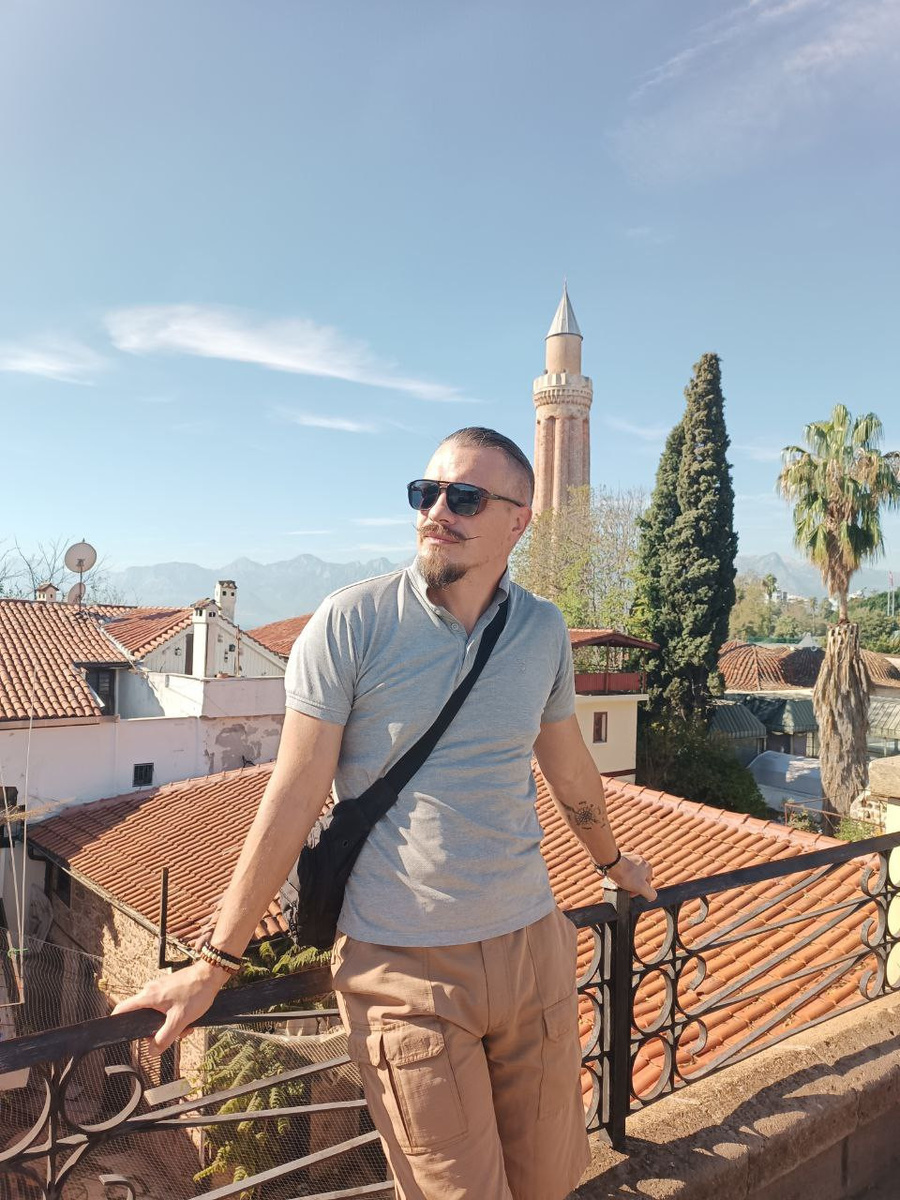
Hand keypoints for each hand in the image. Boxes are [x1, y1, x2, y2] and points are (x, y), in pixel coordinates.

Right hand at [111, 960, 227, 1054]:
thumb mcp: (179, 1020)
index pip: (122, 1009)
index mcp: (148, 996)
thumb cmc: (196, 992)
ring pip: (158, 1014)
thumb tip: (152, 1051)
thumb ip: (164, 1038)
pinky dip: (175, 1016)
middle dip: (157, 1030)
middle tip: (173, 1035)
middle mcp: (151, 991)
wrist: (212, 974)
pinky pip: (166, 1007)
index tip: (120, 1034)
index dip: (118, 1023)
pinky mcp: (170, 989)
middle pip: (143, 1017)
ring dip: (170, 1024)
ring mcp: (161, 989)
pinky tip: (189, 1019)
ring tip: (186, 1027)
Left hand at [606, 851, 655, 901]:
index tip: (630, 893)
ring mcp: (630, 857)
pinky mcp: (621, 857)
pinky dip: (618, 873)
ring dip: (624, 879)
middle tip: (623, 887)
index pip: (646, 884)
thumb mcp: (641, 888)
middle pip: (637, 878)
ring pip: (629, 873)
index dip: (638, 891)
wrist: (611, 864)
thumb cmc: (626, 875)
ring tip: (618, 882)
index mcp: (648, 866)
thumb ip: (650, 894)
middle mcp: (640, 860)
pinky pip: (621, 868)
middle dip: (631, 885)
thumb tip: (652, 897)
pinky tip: (614, 876)